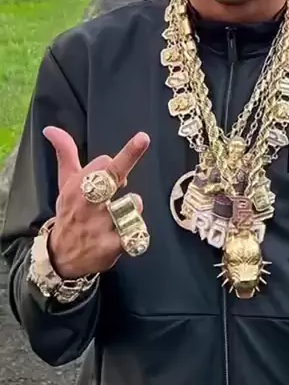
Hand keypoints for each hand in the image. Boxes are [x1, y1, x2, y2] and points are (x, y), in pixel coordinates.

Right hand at [43, 127, 149, 278]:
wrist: (62, 256)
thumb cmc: (70, 212)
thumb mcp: (66, 183)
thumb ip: (65, 153)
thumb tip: (51, 128)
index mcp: (78, 186)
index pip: (105, 162)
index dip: (114, 162)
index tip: (111, 166)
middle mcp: (88, 204)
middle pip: (114, 176)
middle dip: (129, 157)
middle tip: (141, 144)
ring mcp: (100, 226)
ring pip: (133, 204)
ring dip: (134, 206)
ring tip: (121, 215)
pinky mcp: (112, 246)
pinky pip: (137, 232)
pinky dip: (136, 232)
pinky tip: (125, 235)